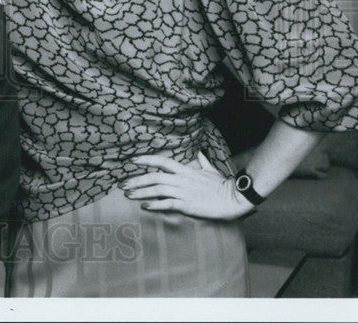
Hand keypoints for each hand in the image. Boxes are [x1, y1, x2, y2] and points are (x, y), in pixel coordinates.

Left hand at [121, 152, 253, 219]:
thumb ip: (202, 160)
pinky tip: (145, 206)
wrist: (235, 199)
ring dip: (141, 192)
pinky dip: (155, 204)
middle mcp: (182, 179)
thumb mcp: (211, 170)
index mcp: (186, 170)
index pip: (162, 161)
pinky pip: (168, 204)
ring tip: (128, 195)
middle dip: (136, 179)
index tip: (131, 160)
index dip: (145, 159)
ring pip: (157, 189)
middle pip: (154, 176)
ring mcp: (184, 192)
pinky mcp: (188, 205)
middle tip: (122, 184)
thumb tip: (198, 151)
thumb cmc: (222, 185)